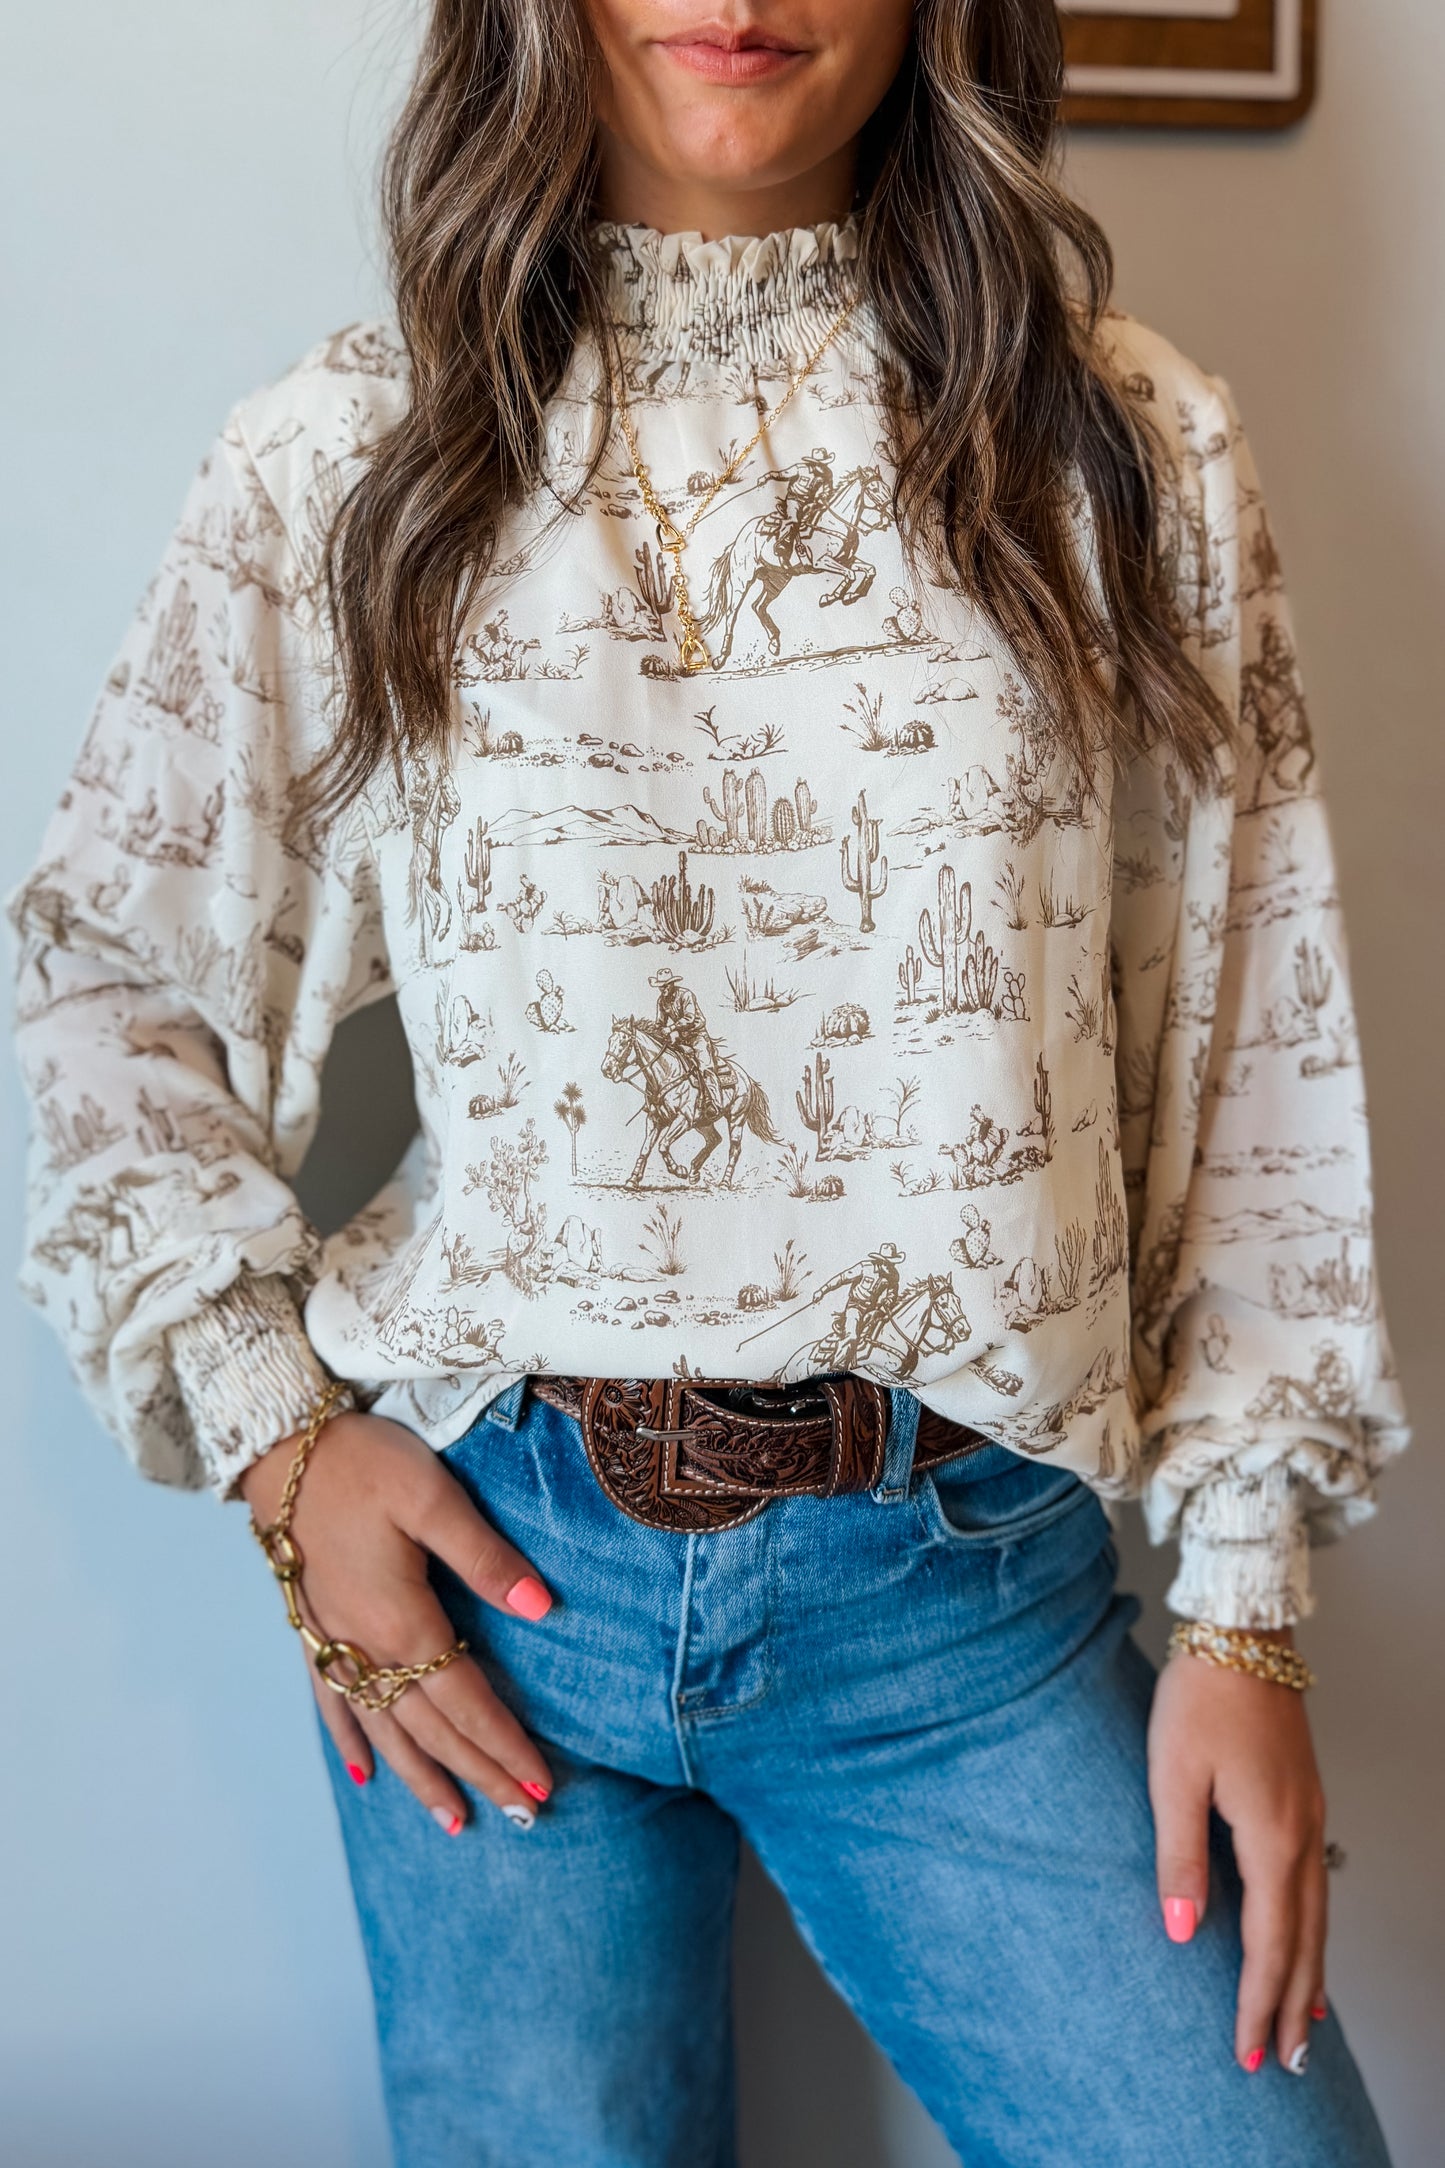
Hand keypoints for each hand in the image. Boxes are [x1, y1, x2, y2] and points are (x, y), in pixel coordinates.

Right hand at [241, 1410, 553, 1833]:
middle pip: (430, 1728)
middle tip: (524, 1815)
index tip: (542, 1786)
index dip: (504, 1745)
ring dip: (422, 1777)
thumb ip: (486, 1558)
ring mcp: (331, 1642)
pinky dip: (350, 1741)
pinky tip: (362, 1774)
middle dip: (479, 1772)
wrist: (279, 1447)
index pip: (465, 1702)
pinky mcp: (310, 1627)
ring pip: (384, 1730)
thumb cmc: (363, 1463)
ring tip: (455, 1821)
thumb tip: (542, 1609)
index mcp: (401, 1621)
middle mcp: (363, 1647)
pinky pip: (332, 1702)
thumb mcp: (433, 1498)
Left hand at [1148, 1633, 1326, 2074]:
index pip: (1271, 1943)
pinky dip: (1312, 1927)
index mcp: (1271, 1836)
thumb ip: (1179, 1857)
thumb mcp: (1173, 1776)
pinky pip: (1315, 1883)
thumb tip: (1184, 1933)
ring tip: (1305, 2021)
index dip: (1260, 2002)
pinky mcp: (1302, 1798)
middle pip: (1306, 1940)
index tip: (1251, 2052)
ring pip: (1317, 1914)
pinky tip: (1304, 1935)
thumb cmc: (1202, 1696)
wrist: (1242, 1631)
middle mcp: (1302, 1834)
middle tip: (1286, 2063)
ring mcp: (1309, 1815)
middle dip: (1294, 2005)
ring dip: (1310, 1972)